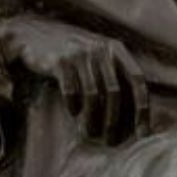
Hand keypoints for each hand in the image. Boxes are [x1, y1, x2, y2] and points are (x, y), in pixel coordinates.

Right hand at [0, 15, 146, 141]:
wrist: (33, 35)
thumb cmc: (73, 55)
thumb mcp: (98, 57)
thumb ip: (116, 76)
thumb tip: (135, 114)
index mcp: (116, 49)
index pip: (137, 80)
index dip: (142, 108)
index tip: (142, 133)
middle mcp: (101, 49)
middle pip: (115, 92)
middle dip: (115, 121)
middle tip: (111, 141)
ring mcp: (80, 53)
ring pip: (93, 95)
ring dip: (93, 119)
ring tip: (90, 134)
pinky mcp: (60, 60)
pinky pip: (71, 91)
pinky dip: (74, 106)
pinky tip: (73, 113)